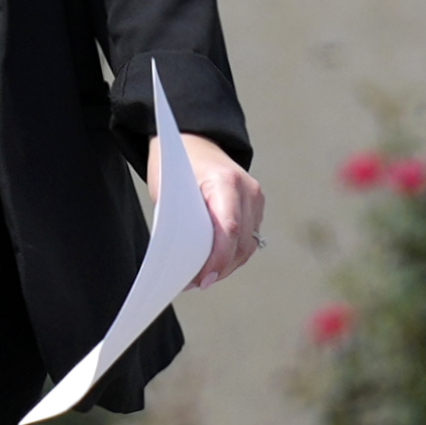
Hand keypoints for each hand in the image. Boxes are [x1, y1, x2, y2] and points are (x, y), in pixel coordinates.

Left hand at [181, 134, 263, 290]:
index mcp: (224, 182)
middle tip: (197, 284)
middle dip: (221, 268)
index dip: (217, 260)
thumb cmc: (175, 165)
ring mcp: (255, 197)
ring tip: (203, 279)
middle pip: (241, 242)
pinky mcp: (256, 205)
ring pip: (248, 244)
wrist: (194, 139)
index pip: (228, 229)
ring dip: (228, 264)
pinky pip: (248, 237)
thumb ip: (183, 222)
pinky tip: (215, 265)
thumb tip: (186, 263)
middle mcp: (247, 189)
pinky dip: (233, 253)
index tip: (203, 280)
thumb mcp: (170, 191)